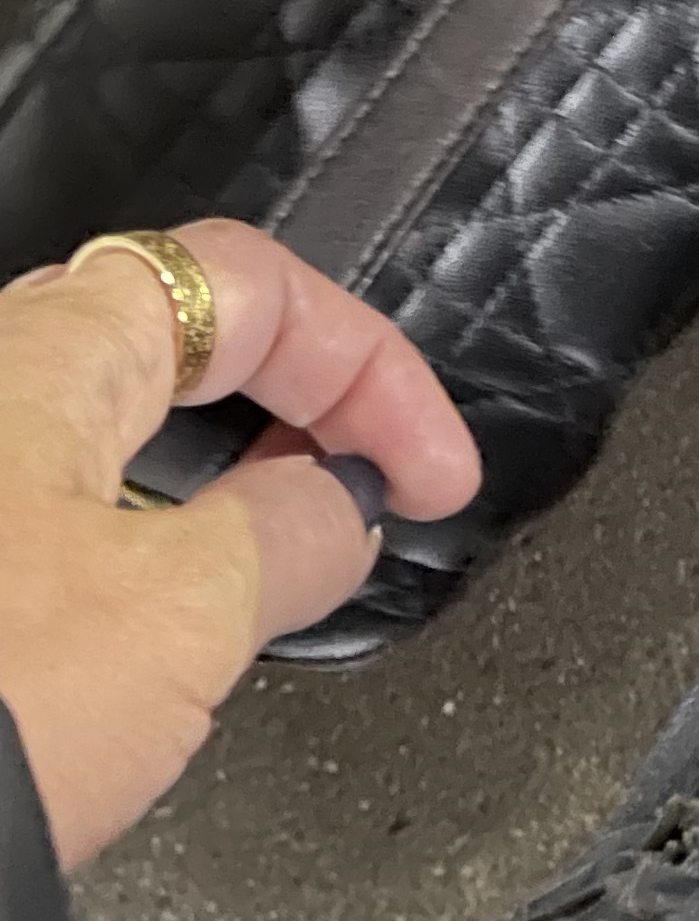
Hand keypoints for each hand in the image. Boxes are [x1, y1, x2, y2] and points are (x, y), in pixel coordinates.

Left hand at [0, 221, 480, 867]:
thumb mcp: (185, 616)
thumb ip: (294, 535)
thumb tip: (343, 509)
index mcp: (49, 355)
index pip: (254, 286)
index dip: (371, 370)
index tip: (428, 472)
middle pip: (180, 342)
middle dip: (298, 409)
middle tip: (369, 492)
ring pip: (110, 433)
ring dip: (219, 481)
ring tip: (278, 567)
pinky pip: (55, 516)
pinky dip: (141, 547)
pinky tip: (161, 633)